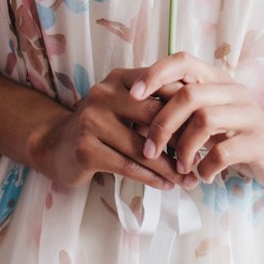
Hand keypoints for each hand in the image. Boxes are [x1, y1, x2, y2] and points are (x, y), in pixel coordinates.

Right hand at [28, 64, 192, 193]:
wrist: (55, 145)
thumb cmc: (100, 127)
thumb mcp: (125, 106)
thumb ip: (154, 104)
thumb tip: (202, 118)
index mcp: (120, 79)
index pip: (163, 88)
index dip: (188, 110)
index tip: (208, 131)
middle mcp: (104, 94)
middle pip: (156, 116)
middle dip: (183, 140)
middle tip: (202, 159)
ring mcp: (92, 120)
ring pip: (144, 148)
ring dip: (170, 168)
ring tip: (188, 180)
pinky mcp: (86, 148)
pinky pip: (128, 166)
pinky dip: (151, 178)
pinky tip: (167, 185)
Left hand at [127, 51, 263, 193]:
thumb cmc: (235, 136)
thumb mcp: (208, 117)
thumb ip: (182, 109)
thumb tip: (137, 110)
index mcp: (218, 80)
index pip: (184, 61)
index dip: (156, 74)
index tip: (134, 95)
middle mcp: (234, 91)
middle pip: (190, 95)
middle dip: (163, 124)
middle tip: (150, 149)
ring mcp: (250, 115)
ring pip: (205, 121)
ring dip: (183, 149)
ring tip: (179, 167)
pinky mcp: (259, 142)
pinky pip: (223, 152)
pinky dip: (205, 167)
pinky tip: (202, 175)